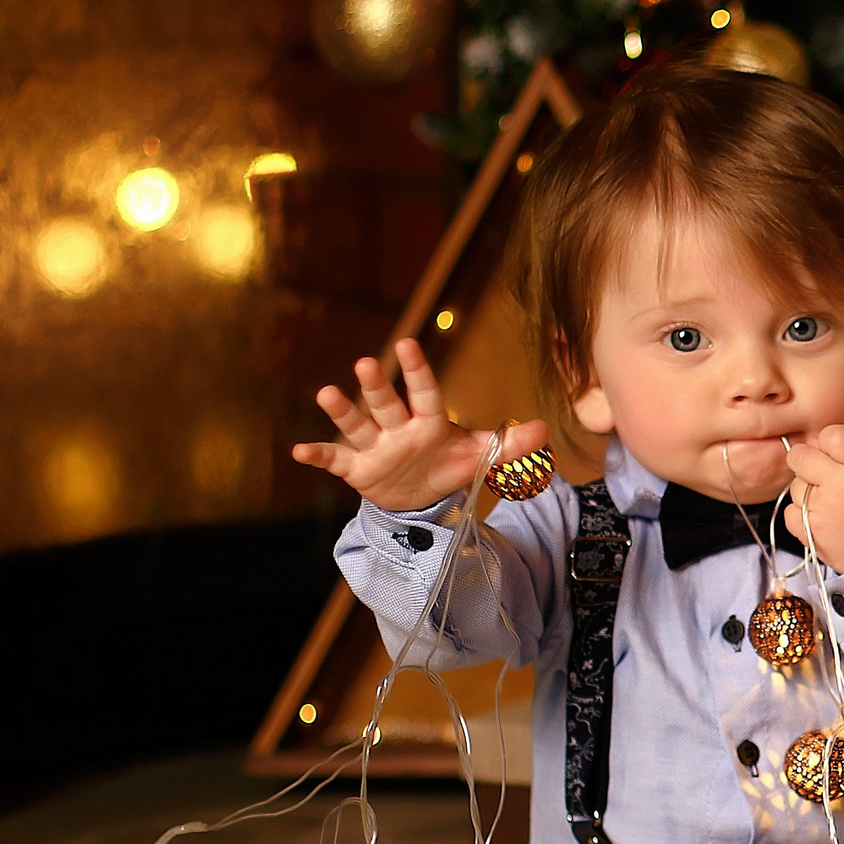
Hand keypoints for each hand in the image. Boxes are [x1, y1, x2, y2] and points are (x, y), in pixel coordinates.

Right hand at [291, 338, 550, 512]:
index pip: (426, 393)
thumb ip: (512, 445)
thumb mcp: (483, 457)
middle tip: (367, 363)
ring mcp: (377, 448)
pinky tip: (298, 450)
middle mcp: (398, 428)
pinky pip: (336, 460)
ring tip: (325, 393)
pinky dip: (318, 455)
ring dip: (342, 411)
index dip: (418, 372)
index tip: (411, 344)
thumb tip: (544, 430)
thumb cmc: (451, 465)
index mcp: (430, 421)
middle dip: (377, 386)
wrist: (424, 499)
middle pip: (387, 404)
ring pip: (358, 425)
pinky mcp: (358, 470)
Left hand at [781, 424, 843, 572]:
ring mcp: (822, 508)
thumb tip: (808, 442)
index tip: (838, 456)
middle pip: (800, 456)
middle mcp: (841, 484)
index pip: (831, 434)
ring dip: (807, 492)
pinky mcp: (808, 531)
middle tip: (827, 479)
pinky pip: (790, 511)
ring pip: (794, 486)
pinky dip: (802, 516)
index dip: (828, 442)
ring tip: (833, 506)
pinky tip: (824, 521)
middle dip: (808, 463)